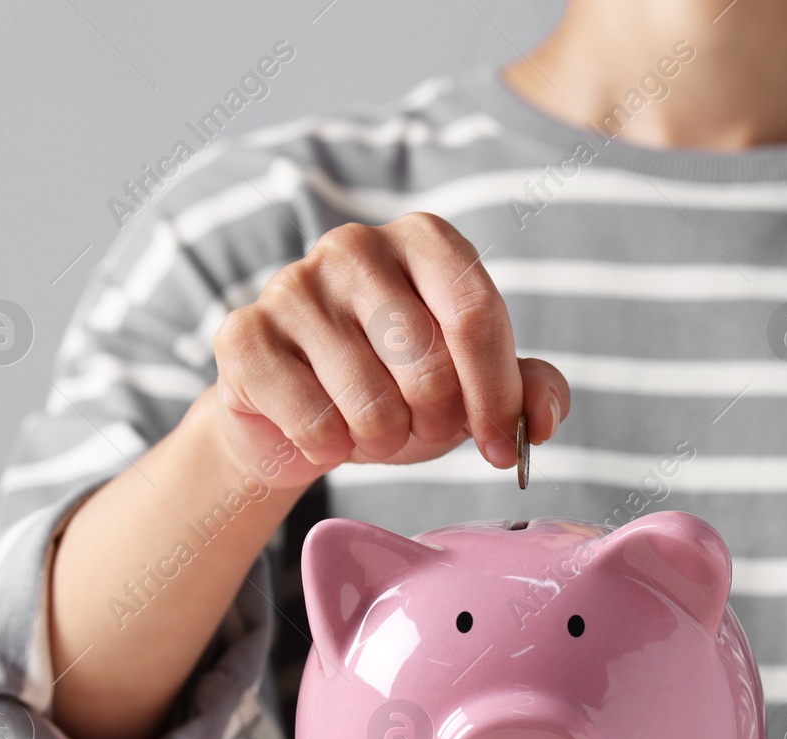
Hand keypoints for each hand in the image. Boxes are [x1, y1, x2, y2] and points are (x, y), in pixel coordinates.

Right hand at [211, 212, 568, 488]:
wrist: (297, 417)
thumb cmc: (398, 389)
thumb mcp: (473, 387)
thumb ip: (528, 392)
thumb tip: (543, 420)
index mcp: (425, 242)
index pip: (477, 315)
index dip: (497, 397)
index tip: (501, 449)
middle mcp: (356, 246)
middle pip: (428, 363)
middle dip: (438, 422)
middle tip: (423, 429)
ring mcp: (293, 285)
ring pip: (371, 402)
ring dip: (384, 440)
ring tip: (374, 430)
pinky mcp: (243, 335)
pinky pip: (313, 421)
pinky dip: (331, 449)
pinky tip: (325, 433)